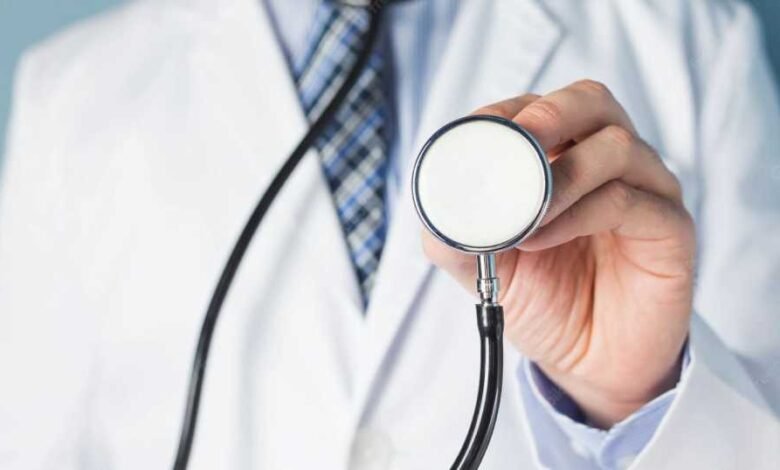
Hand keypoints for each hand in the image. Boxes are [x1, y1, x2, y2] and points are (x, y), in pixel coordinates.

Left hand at [423, 80, 694, 427]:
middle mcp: (608, 164)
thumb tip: (434, 203)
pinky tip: (542, 239)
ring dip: (562, 176)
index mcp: (564, 158)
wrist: (587, 362)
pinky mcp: (670, 228)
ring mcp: (645, 190)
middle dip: (549, 115)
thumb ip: (457, 232)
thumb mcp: (484, 265)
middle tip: (517, 143)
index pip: (540, 108)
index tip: (476, 133)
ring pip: (615, 146)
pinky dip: (579, 213)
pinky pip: (630, 201)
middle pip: (591, 101)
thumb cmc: (543, 300)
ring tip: (524, 218)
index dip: (508, 112)